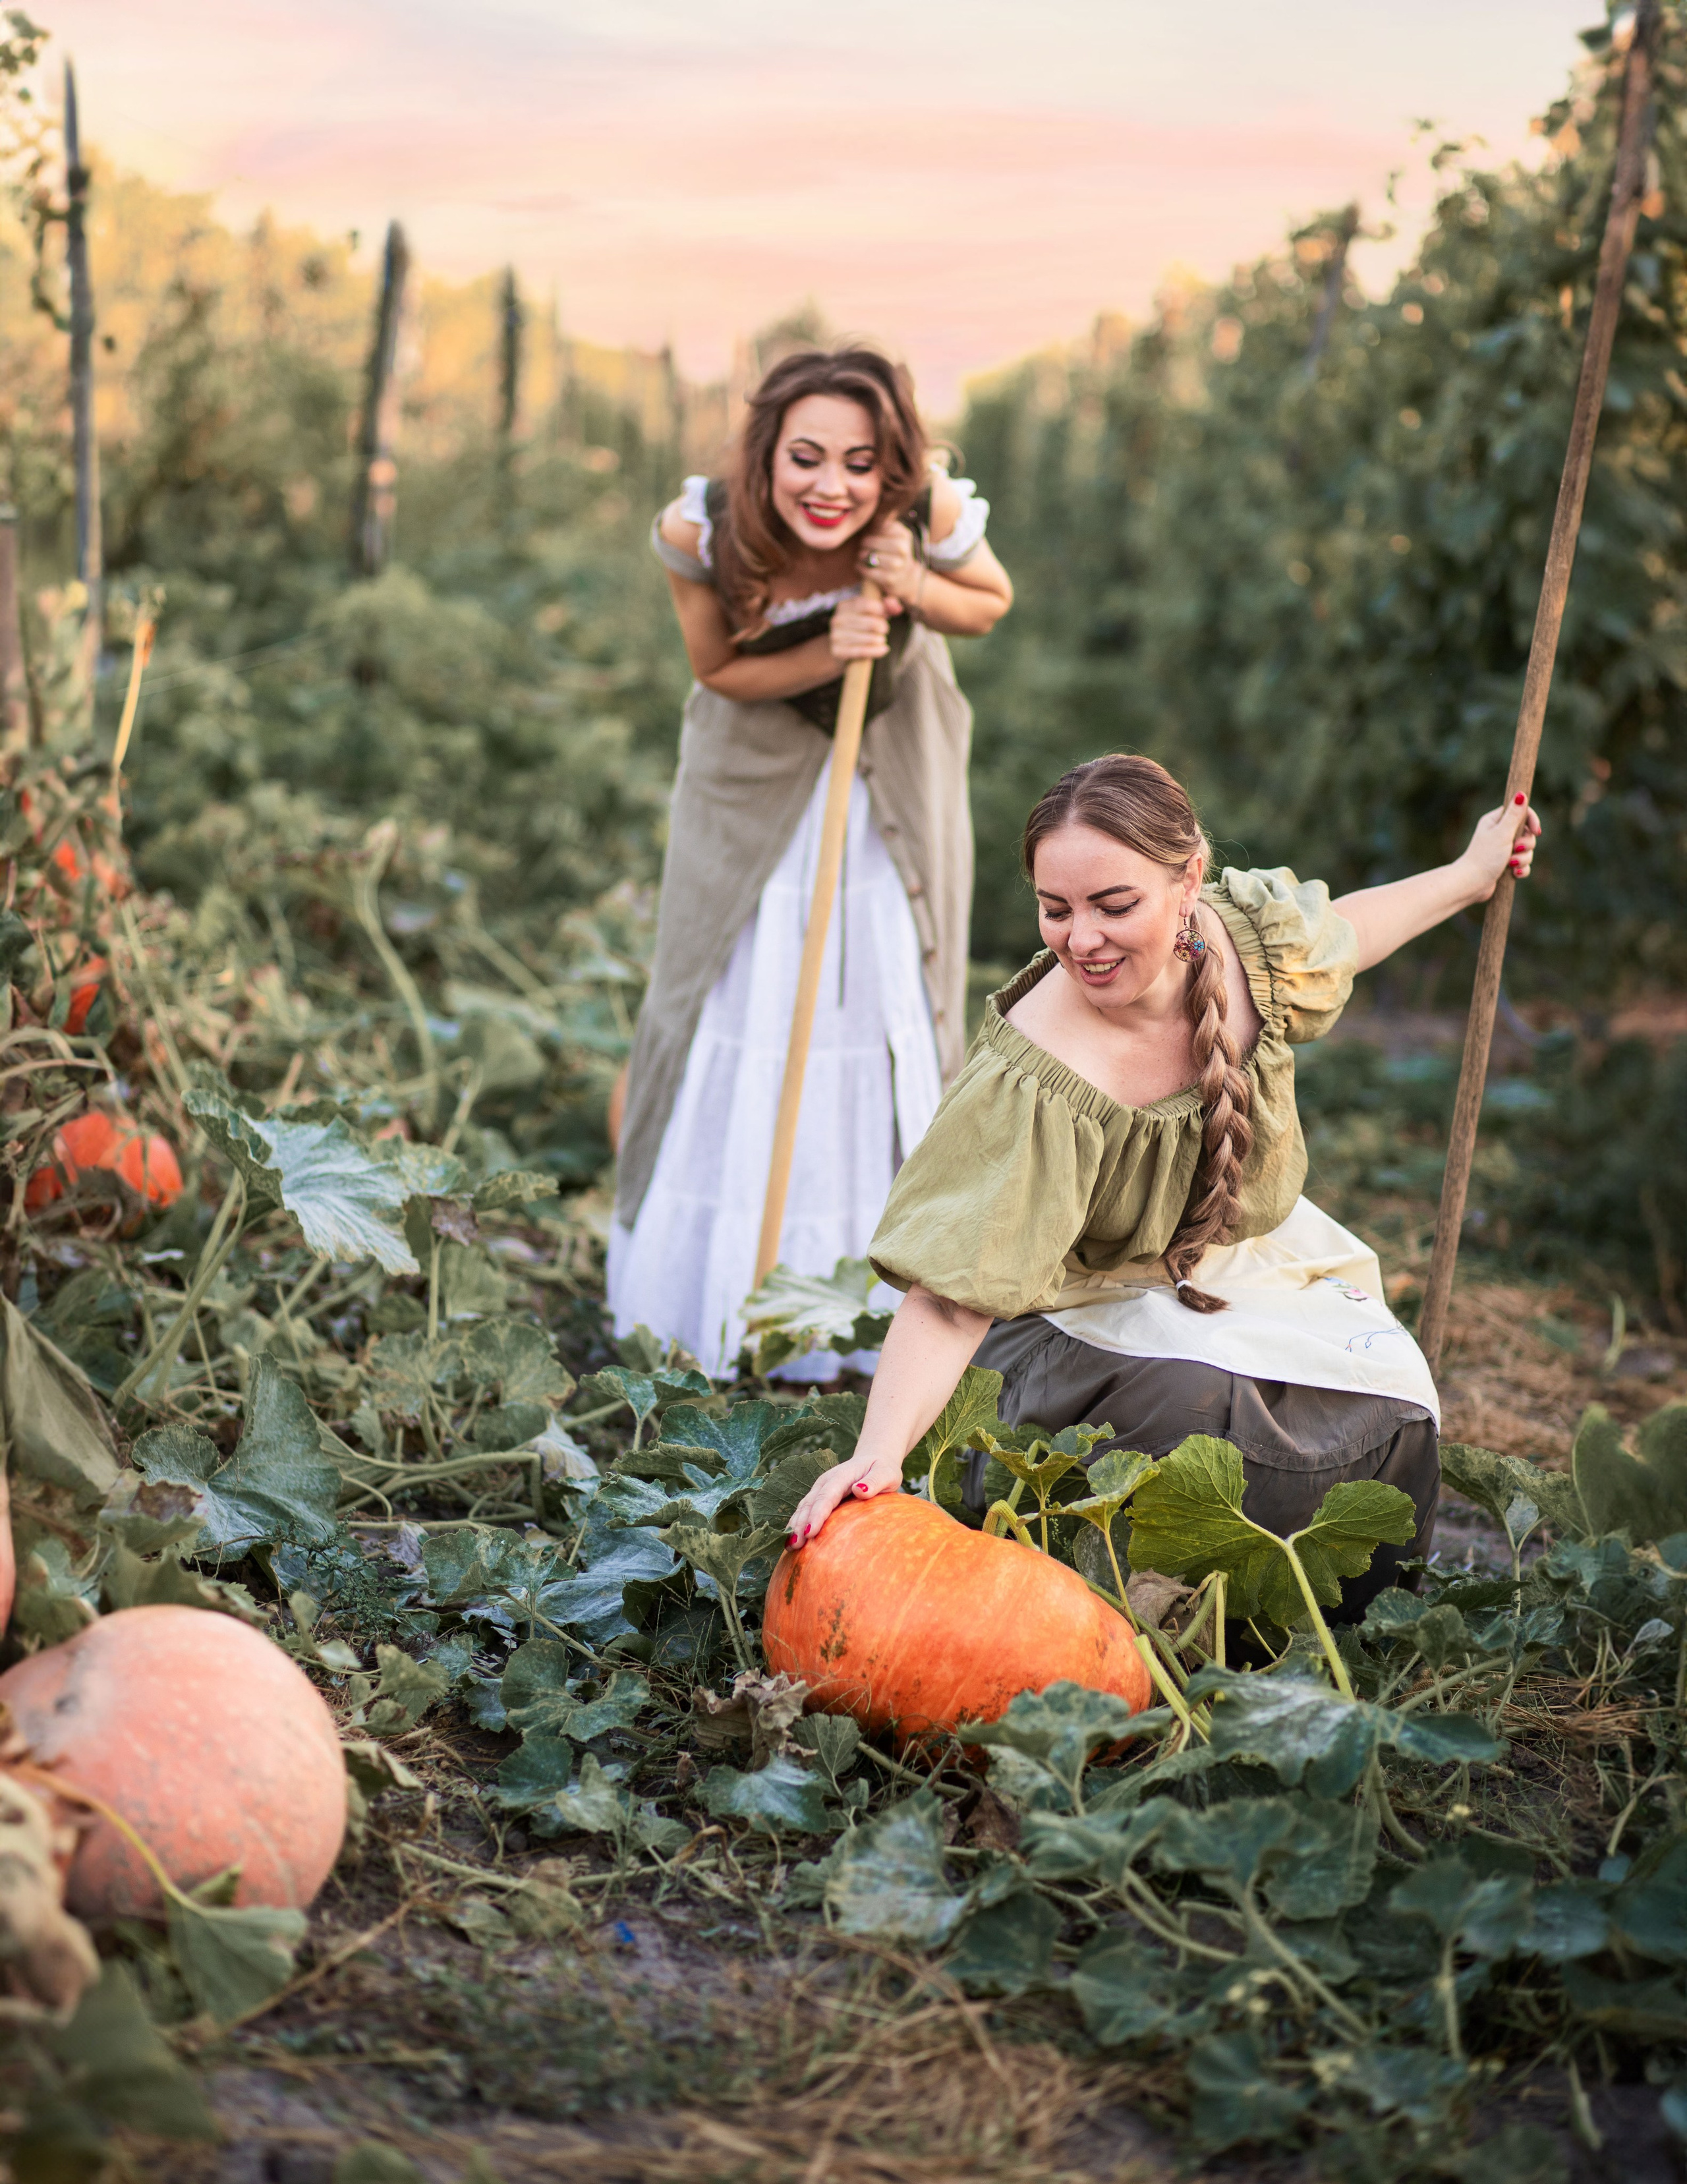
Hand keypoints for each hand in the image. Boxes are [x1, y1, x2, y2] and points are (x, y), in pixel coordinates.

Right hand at [786, 1444, 904, 1548]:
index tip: (810, 1532)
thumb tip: (860, 1490)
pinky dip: (797, 1524)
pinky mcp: (819, 1498)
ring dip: (795, 1525)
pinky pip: (805, 1511)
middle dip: (800, 1523)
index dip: (817, 1514)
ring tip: (790, 1546)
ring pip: (804, 1507)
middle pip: (810, 1503)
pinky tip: (792, 1541)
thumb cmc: (882, 1470)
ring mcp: (820, 1489)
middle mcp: (826, 1482)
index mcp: (842, 1476)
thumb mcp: (886, 1474)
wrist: (873, 1461)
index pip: (827, 1496)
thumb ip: (875, 1482)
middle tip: (795, 1545)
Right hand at [828, 590, 896, 662]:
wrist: (844, 650)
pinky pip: (861, 651)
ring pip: (866, 638)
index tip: (886, 615)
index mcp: (843, 606)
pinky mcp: (837, 651)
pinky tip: (884, 649)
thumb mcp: (871, 613)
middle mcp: (837, 620)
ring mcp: (835, 636)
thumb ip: (887, 606)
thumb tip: (896, 607)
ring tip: (882, 639)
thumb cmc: (861, 628)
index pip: (866, 604)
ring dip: (879, 639)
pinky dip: (875, 651)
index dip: (880, 609)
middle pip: (869, 622)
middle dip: (881, 626)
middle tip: (885, 630)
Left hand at [856, 522, 921, 604]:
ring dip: (863, 556)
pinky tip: (859, 566)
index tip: (871, 533)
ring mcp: (898, 565)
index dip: (873, 530)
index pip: (881, 527)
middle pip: (875, 542)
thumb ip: (882, 524)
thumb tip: (867, 512)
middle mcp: (903, 549)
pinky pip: (870, 572)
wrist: (906, 577)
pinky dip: (862, 568)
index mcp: (904, 535)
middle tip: (862, 545)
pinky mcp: (890, 579)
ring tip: (861, 555)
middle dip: (866, 543)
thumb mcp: (893, 535)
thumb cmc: (894, 552)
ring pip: (873, 557)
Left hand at [1459, 793, 1541, 901]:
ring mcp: (1503, 850)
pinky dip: (1521, 869)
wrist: (1472, 884)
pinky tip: (1514, 874)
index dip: (1532, 821)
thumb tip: (1521, 793)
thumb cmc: (1485, 857)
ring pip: (1527, 850)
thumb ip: (1514, 815)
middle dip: (1526, 844)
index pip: (1521, 812)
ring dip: (1523, 859)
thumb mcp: (1502, 833)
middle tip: (1515, 850)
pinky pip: (1524, 864)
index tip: (1536, 831)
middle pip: (1527, 833)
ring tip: (1510, 865)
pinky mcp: (1506, 864)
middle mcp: (1499, 833)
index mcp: (1495, 821)